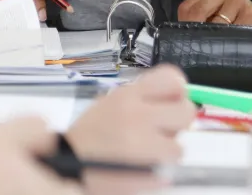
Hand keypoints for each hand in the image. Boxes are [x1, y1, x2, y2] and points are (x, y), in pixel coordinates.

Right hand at [66, 65, 195, 193]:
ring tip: (146, 153)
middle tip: (164, 130)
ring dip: (166, 151)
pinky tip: (142, 167)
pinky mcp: (146, 172)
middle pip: (185, 111)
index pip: (173, 79)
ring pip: (179, 147)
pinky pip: (168, 170)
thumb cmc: (91, 135)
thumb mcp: (111, 103)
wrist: (66, 166)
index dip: (178, 91)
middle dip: (178, 123)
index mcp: (128, 96)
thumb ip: (142, 98)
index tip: (171, 101)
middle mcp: (137, 115)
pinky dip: (159, 171)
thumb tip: (174, 100)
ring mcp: (142, 145)